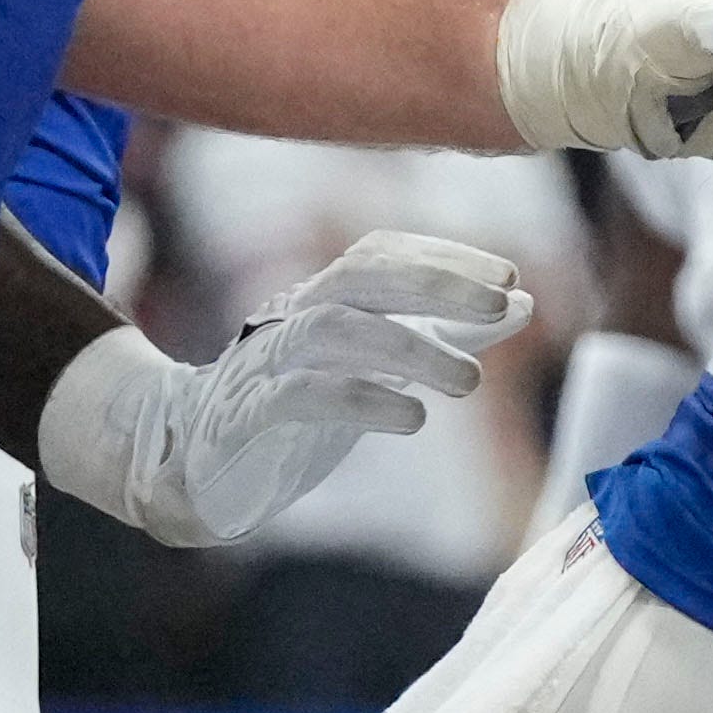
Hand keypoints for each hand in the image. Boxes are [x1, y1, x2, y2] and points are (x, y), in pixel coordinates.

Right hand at [39, 232, 528, 546]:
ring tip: (471, 382)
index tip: (510, 278)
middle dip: (435, 283)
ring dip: (410, 347)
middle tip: (503, 305)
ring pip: (334, 331)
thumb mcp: (372, 362)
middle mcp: (294, 316)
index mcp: (322, 298)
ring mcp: (267, 363)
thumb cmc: (294, 402)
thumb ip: (443, 333)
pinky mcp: (249, 416)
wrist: (192, 458)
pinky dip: (361, 399)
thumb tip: (520, 303)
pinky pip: (301, 396)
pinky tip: (412, 416)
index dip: (444, 257)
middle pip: (361, 276)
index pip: (382, 254)